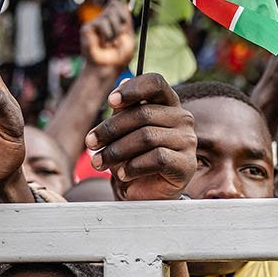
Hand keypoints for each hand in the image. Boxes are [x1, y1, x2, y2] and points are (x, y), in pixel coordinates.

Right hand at [81, 0, 136, 70]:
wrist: (107, 69)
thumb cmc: (118, 57)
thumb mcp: (128, 37)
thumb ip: (127, 20)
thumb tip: (124, 4)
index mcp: (113, 21)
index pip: (117, 4)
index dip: (123, 11)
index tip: (126, 24)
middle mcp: (103, 20)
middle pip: (114, 4)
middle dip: (121, 19)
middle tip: (120, 34)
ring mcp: (94, 24)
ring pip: (109, 13)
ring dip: (115, 30)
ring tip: (112, 43)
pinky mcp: (87, 28)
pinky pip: (101, 23)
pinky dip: (107, 34)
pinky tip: (103, 44)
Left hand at [84, 74, 196, 201]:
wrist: (144, 193)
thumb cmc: (133, 158)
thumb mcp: (123, 132)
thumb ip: (124, 111)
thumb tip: (121, 85)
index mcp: (168, 104)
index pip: (156, 83)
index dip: (133, 89)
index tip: (111, 101)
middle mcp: (182, 118)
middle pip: (143, 113)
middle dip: (111, 129)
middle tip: (91, 143)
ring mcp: (187, 141)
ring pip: (147, 137)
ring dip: (116, 150)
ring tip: (100, 162)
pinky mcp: (186, 164)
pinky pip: (157, 158)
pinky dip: (133, 166)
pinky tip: (122, 174)